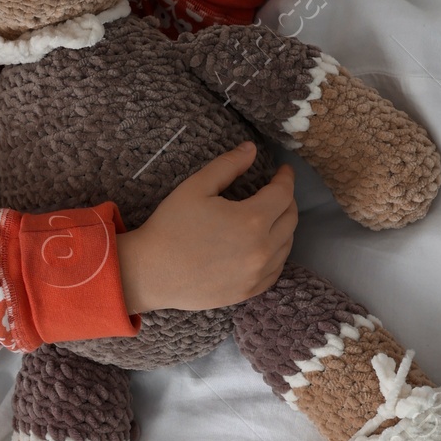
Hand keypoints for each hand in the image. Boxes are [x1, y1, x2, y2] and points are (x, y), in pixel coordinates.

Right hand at [117, 143, 296, 312]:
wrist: (150, 273)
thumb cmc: (170, 227)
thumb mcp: (196, 187)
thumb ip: (228, 165)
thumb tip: (252, 149)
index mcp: (251, 219)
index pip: (283, 193)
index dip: (285, 178)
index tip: (283, 170)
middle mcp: (261, 249)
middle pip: (290, 219)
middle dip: (287, 200)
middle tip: (277, 191)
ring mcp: (256, 274)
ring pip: (286, 245)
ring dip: (284, 227)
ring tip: (272, 217)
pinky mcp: (248, 291)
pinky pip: (275, 270)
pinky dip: (277, 254)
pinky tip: (266, 246)